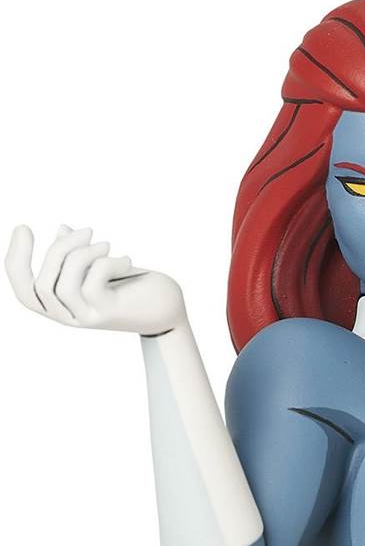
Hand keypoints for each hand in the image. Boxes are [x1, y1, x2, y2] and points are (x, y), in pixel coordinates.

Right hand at [5, 224, 186, 335]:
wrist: (168, 310)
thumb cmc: (132, 286)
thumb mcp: (100, 268)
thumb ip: (77, 254)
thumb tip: (60, 229)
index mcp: (60, 307)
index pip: (23, 290)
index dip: (14, 259)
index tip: (24, 227)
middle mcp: (69, 317)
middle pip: (42, 283)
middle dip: (59, 249)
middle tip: (87, 230)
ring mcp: (87, 318)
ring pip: (65, 284)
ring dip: (82, 254)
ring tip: (106, 244)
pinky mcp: (107, 314)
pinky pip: (93, 281)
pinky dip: (106, 263)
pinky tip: (126, 260)